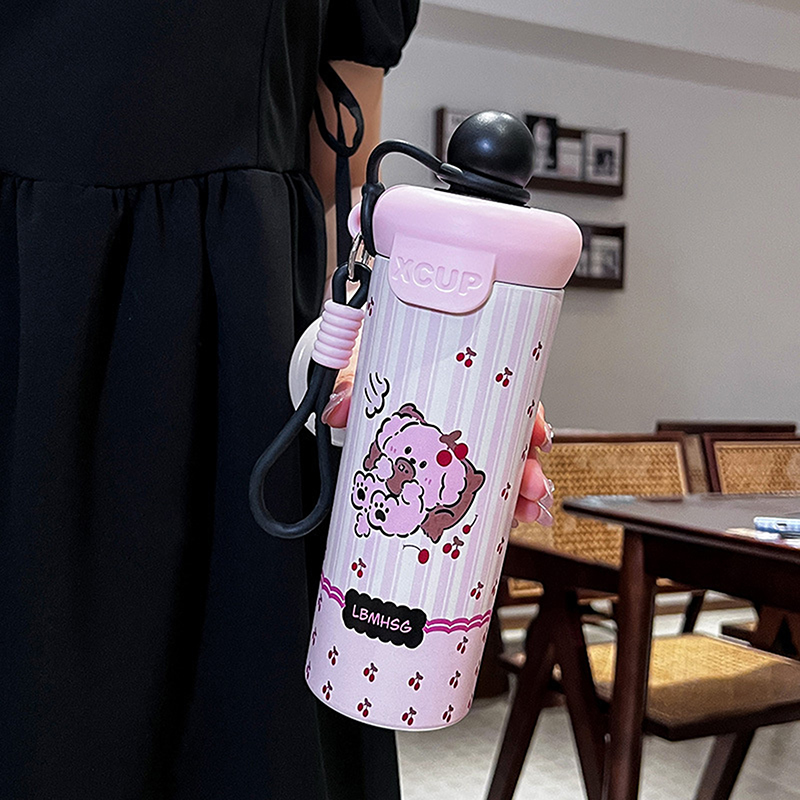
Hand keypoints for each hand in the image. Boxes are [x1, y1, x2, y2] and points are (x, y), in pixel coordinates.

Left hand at [322, 385, 554, 526]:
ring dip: (517, 492)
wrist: (358, 385)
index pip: (504, 397)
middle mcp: (464, 416)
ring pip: (502, 467)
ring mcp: (456, 446)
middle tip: (531, 487)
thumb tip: (340, 410)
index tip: (536, 434)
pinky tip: (505, 520)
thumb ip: (349, 388)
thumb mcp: (362, 372)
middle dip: (528, 467)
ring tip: (524, 512)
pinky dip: (495, 505)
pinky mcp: (443, 470)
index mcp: (455, 385)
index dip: (527, 417)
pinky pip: (477, 487)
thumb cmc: (373, 372)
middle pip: (511, 440)